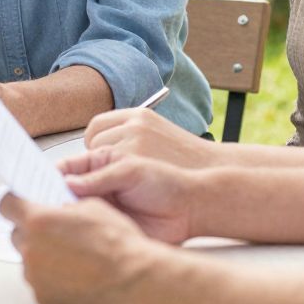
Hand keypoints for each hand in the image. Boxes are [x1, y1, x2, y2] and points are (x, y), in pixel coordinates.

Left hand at [0, 193, 157, 303]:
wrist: (137, 281)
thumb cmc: (119, 244)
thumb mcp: (92, 207)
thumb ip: (62, 205)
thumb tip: (52, 204)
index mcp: (39, 221)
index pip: (7, 205)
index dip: (16, 203)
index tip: (20, 204)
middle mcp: (31, 249)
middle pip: (18, 234)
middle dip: (33, 231)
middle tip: (56, 233)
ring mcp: (36, 278)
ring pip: (30, 260)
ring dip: (43, 256)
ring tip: (73, 258)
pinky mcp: (44, 300)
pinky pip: (40, 283)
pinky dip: (52, 279)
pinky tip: (76, 276)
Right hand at [57, 146, 198, 243]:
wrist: (189, 209)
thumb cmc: (165, 182)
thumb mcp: (129, 171)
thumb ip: (98, 177)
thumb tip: (67, 183)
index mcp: (97, 164)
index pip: (65, 167)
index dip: (48, 174)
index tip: (35, 183)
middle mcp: (95, 186)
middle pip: (62, 191)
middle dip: (52, 197)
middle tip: (43, 205)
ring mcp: (100, 207)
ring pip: (72, 212)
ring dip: (65, 216)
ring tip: (60, 220)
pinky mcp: (108, 228)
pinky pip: (88, 230)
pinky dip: (80, 233)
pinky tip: (77, 234)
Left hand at [85, 107, 218, 169]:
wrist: (210, 174)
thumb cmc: (184, 162)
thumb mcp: (158, 136)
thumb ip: (132, 135)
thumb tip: (102, 144)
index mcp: (139, 115)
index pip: (97, 125)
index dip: (95, 142)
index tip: (100, 156)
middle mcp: (134, 124)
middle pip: (94, 139)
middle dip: (97, 157)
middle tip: (109, 172)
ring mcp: (134, 141)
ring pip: (98, 156)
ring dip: (103, 169)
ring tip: (119, 182)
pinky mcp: (135, 159)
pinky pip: (106, 170)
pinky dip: (108, 180)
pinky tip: (121, 188)